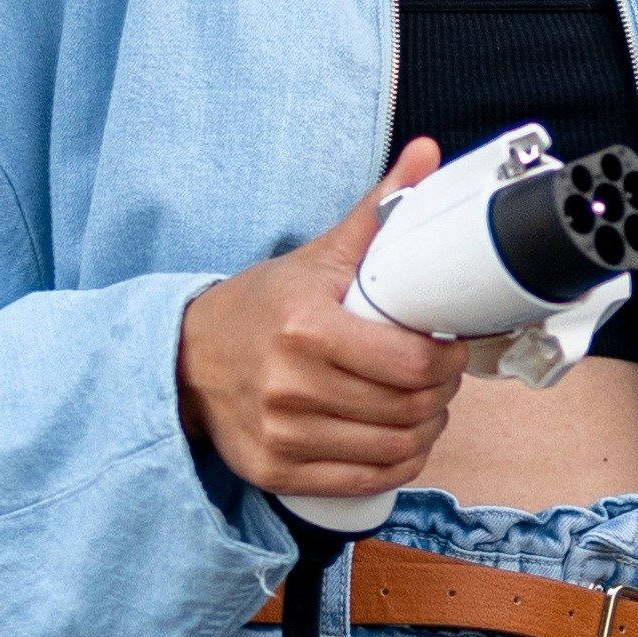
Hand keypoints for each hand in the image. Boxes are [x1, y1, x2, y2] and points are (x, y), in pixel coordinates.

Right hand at [179, 153, 473, 510]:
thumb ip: (378, 212)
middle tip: (441, 374)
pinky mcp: (275, 472)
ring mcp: (281, 435)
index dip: (447, 359)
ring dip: (427, 429)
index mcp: (305, 327)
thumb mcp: (318, 257)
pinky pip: (366, 481)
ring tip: (425, 406)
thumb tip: (429, 155)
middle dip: (441, 391)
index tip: (450, 346)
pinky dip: (398, 464)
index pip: (409, 363)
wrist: (186, 358)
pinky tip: (402, 441)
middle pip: (408, 408)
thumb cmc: (261, 307)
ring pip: (394, 449)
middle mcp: (289, 386)